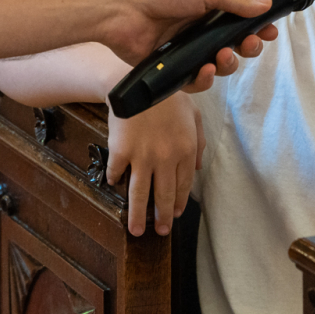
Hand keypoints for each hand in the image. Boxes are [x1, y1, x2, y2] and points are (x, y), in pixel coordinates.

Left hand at [101, 0, 278, 64]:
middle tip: (250, 45)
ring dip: (227, 64)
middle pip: (233, 44)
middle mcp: (196, 26)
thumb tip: (266, 3)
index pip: (239, 19)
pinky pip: (194, 80)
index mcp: (206, 3)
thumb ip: (237, 0)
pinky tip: (204, 71)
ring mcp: (184, 47)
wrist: (119, 7)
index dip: (256, 27)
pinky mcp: (170, 67)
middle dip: (247, 47)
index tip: (270, 32)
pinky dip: (203, 79)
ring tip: (222, 57)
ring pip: (217, 64)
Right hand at [106, 91, 205, 236]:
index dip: (179, 202)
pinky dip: (114, 181)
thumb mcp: (194, 115)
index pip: (184, 185)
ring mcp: (142, 156)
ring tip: (136, 231)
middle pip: (163, 195)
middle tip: (160, 232)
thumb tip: (197, 169)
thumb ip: (199, 142)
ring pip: (140, 194)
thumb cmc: (169, 97)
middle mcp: (166, 158)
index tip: (176, 215)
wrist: (139, 82)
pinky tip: (114, 186)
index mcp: (186, 150)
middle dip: (162, 217)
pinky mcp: (121, 152)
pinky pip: (116, 173)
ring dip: (138, 215)